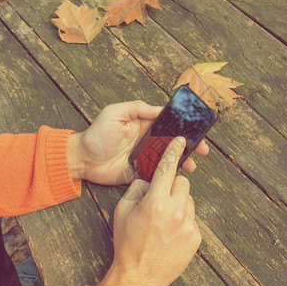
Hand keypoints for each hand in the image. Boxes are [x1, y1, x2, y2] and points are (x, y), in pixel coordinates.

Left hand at [67, 100, 208, 184]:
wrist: (83, 160)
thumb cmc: (97, 134)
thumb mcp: (115, 113)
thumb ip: (137, 108)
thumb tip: (160, 109)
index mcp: (144, 124)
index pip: (169, 123)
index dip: (184, 126)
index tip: (197, 130)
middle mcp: (148, 140)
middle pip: (174, 142)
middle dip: (190, 145)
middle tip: (202, 150)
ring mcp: (146, 157)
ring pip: (169, 158)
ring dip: (183, 161)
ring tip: (192, 166)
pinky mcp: (142, 172)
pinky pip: (159, 173)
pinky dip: (169, 175)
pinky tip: (178, 177)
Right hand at [98, 137, 201, 285]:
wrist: (138, 276)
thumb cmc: (127, 243)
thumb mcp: (122, 211)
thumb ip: (136, 189)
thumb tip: (149, 179)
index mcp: (155, 203)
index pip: (167, 168)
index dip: (174, 151)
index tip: (180, 141)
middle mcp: (175, 212)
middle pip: (183, 182)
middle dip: (172, 185)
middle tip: (161, 197)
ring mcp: (188, 225)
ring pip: (189, 199)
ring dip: (178, 203)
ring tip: (164, 219)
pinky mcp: (196, 237)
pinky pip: (192, 217)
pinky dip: (183, 219)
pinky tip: (170, 231)